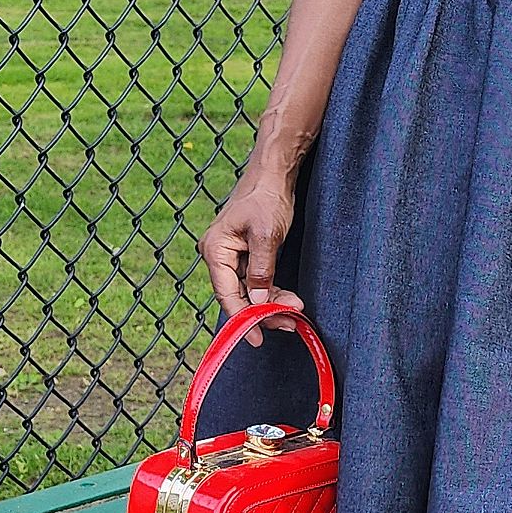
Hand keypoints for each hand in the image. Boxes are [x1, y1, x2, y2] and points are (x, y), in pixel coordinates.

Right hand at [199, 160, 304, 340]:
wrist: (274, 174)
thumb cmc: (266, 197)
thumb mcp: (266, 235)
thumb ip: (261, 270)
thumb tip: (259, 302)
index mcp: (216, 250)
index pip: (227, 293)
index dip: (242, 319)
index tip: (257, 338)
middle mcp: (218, 255)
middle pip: (238, 296)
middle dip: (264, 312)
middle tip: (290, 323)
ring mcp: (231, 256)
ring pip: (249, 291)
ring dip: (271, 304)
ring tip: (295, 312)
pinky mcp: (245, 255)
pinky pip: (255, 282)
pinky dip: (271, 292)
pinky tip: (287, 300)